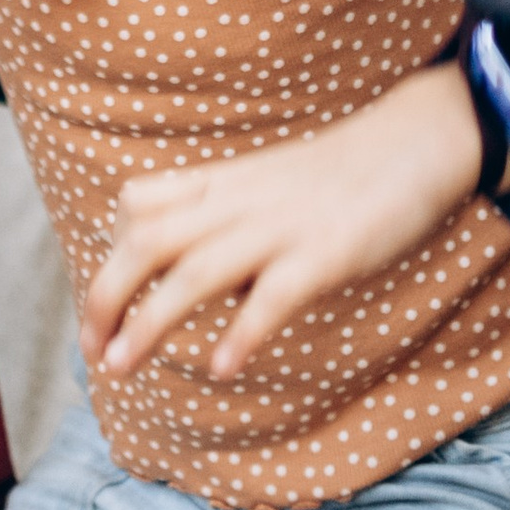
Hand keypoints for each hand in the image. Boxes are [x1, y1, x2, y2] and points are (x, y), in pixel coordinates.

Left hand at [80, 63, 485, 386]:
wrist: (418, 140)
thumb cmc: (344, 175)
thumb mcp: (271, 188)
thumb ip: (234, 225)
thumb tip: (215, 287)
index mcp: (223, 185)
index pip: (138, 207)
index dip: (110, 256)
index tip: (105, 308)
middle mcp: (238, 203)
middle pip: (146, 240)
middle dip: (105, 296)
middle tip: (91, 354)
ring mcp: (281, 227)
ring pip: (195, 270)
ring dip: (149, 321)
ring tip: (120, 368)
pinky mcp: (328, 253)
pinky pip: (275, 294)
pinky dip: (242, 331)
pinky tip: (219, 370)